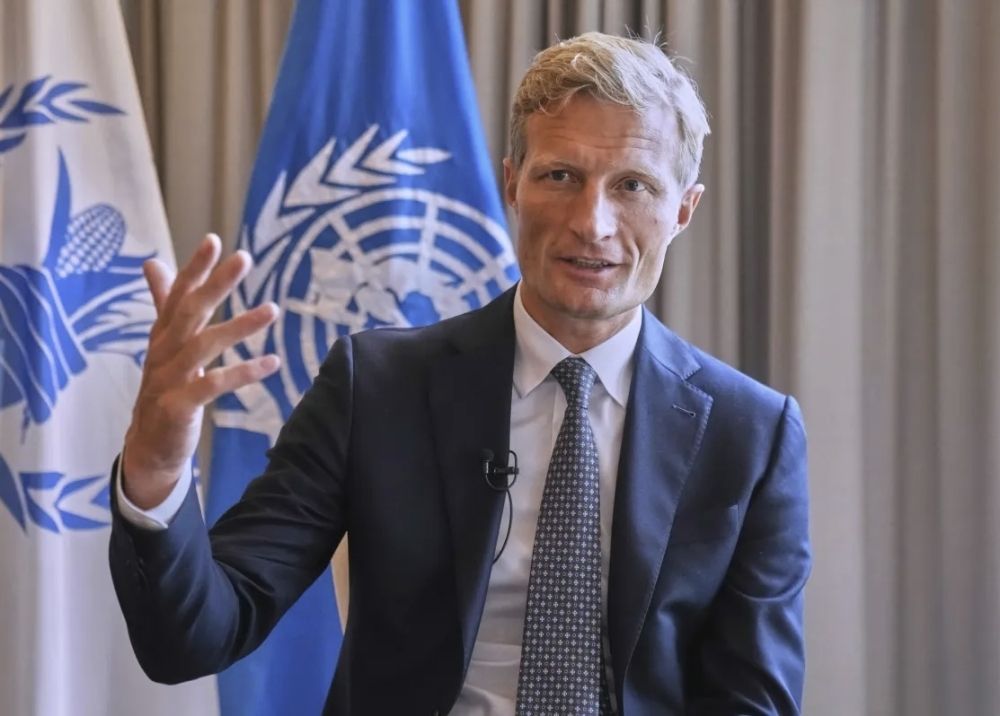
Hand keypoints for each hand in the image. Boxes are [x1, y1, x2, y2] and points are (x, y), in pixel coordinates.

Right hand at [122, 234, 279, 508]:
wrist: (148, 444)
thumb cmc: (165, 387)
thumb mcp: (165, 344)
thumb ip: (164, 304)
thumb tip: (152, 262)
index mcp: (163, 334)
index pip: (178, 294)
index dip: (194, 268)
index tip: (214, 240)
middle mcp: (163, 352)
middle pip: (189, 311)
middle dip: (216, 283)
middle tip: (244, 258)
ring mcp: (168, 379)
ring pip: (203, 345)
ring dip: (239, 326)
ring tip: (273, 310)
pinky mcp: (178, 406)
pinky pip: (213, 385)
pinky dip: (243, 373)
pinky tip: (272, 363)